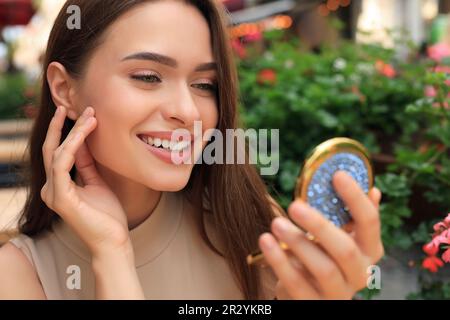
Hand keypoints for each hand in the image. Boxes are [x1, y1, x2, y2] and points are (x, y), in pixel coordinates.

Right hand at [41, 106, 129, 256]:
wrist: (113, 240)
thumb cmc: (107, 215)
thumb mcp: (97, 182)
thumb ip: (87, 164)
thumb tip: (83, 142)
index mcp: (59, 185)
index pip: (59, 152)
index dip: (68, 132)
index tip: (81, 114)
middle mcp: (51, 188)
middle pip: (53, 149)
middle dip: (64, 126)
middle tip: (76, 107)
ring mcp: (53, 193)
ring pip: (58, 152)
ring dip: (73, 131)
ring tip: (89, 116)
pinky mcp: (60, 198)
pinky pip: (62, 164)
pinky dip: (73, 146)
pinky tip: (84, 132)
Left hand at [258, 171, 383, 299]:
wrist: (308, 294)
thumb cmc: (322, 256)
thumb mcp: (338, 237)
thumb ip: (350, 217)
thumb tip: (373, 190)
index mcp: (368, 250)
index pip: (370, 222)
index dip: (355, 199)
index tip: (337, 174)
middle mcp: (359, 273)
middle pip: (345, 249)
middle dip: (319, 225)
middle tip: (294, 205)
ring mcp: (338, 293)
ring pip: (323, 268)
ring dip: (298, 242)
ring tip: (276, 223)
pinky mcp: (313, 303)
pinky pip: (296, 283)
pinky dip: (279, 261)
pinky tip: (265, 240)